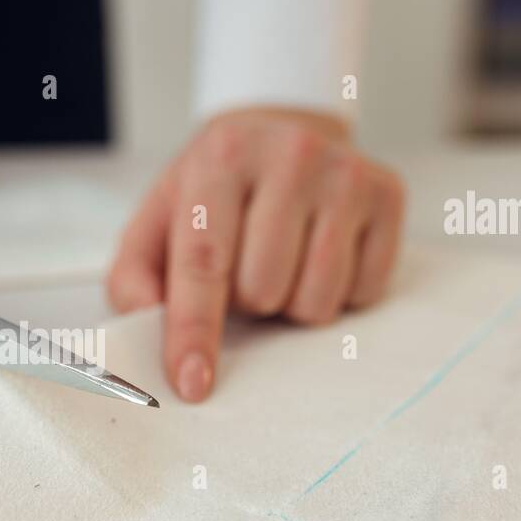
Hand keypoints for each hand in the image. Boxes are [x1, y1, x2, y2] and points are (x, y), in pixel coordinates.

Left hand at [107, 107, 404, 401]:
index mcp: (221, 157)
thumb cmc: (212, 195)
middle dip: (246, 302)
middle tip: (244, 269)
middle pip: (263, 290)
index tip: (193, 383)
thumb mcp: (156, 223)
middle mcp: (290, 155)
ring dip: (290, 304)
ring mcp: (346, 174)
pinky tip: (320, 255)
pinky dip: (336, 293)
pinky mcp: (388, 196)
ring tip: (281, 263)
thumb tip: (146, 323)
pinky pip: (361, 292)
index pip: (205, 261)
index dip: (195, 329)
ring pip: (316, 300)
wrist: (278, 137)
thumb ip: (133, 278)